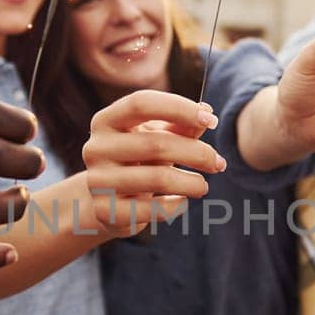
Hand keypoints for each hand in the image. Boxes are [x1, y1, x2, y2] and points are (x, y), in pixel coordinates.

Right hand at [83, 90, 224, 235]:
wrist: (106, 201)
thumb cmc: (138, 160)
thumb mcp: (156, 137)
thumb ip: (181, 124)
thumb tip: (207, 112)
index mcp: (106, 121)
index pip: (141, 103)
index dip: (179, 107)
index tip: (212, 120)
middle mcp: (95, 148)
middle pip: (155, 144)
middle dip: (196, 152)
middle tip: (218, 163)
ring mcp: (98, 181)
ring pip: (158, 179)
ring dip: (191, 182)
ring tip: (203, 185)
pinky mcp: (106, 211)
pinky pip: (152, 209)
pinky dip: (176, 205)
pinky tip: (182, 201)